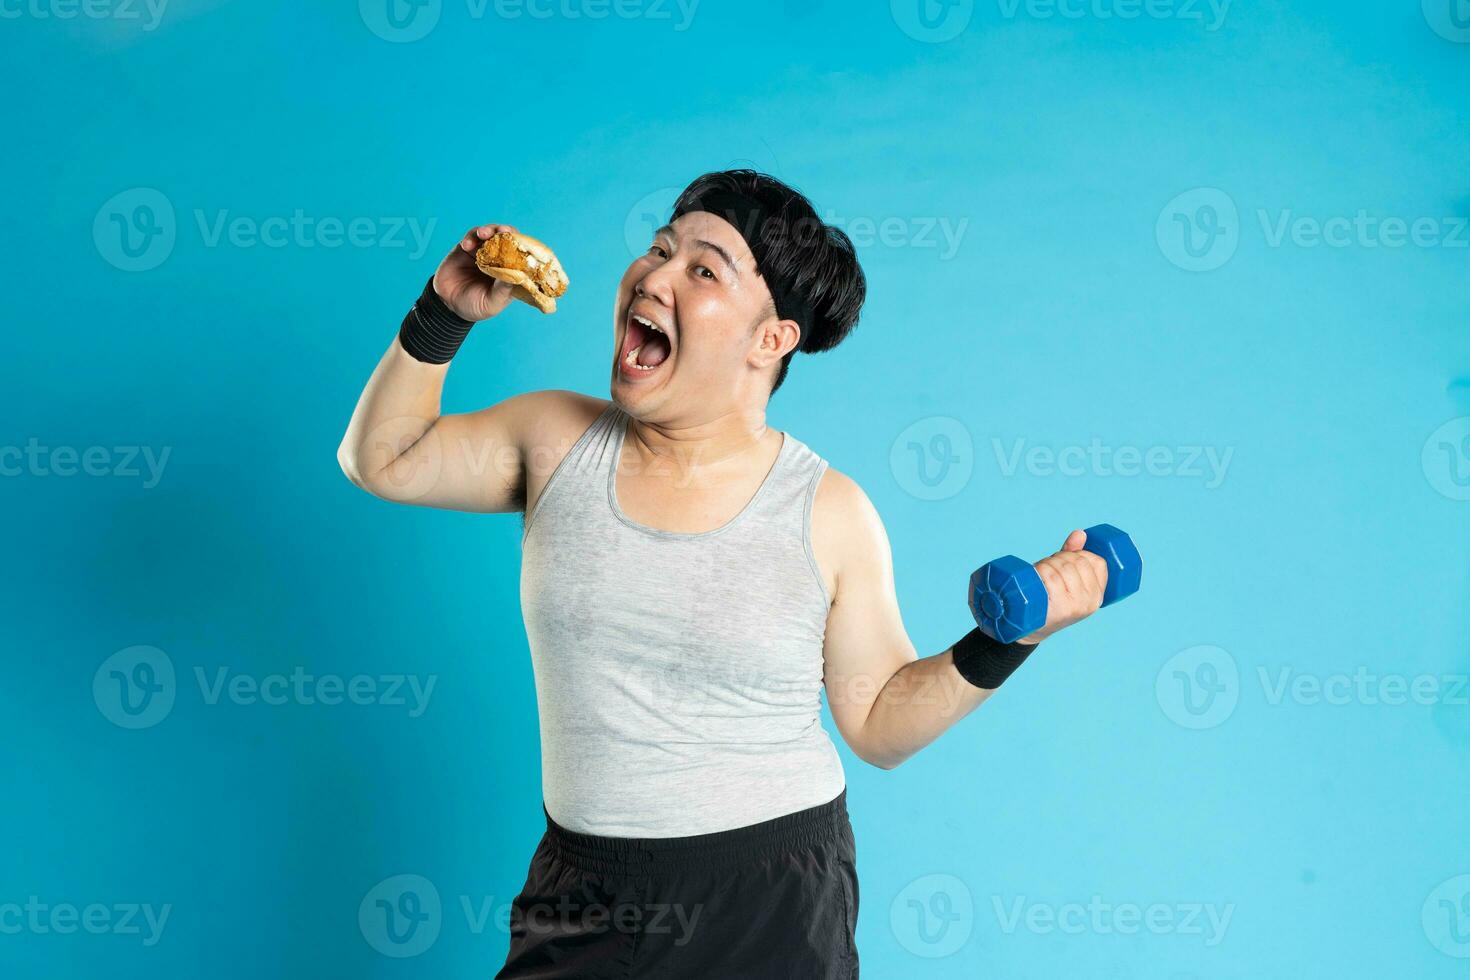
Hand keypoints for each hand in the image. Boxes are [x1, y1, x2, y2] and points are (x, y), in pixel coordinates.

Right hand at [432, 223, 519, 320]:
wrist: (448, 304)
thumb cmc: (475, 307)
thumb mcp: (491, 303)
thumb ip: (503, 290)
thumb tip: (518, 276)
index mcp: (510, 272)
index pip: (521, 255)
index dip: (523, 247)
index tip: (521, 244)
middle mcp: (499, 260)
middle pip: (508, 239)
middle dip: (507, 232)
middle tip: (503, 231)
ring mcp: (484, 252)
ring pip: (491, 234)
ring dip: (489, 230)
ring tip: (483, 233)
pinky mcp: (467, 249)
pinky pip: (472, 237)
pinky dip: (471, 237)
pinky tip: (467, 245)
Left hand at [1016, 529, 1108, 644]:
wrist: (1029, 627)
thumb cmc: (1050, 598)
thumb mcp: (1067, 579)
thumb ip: (1073, 555)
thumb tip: (1080, 533)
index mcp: (1098, 595)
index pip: (1098, 562)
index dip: (1079, 553)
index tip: (1066, 559)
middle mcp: (1090, 602)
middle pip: (1077, 562)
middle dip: (1058, 557)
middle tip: (1047, 566)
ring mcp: (1075, 606)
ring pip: (1061, 567)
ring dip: (1046, 563)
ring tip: (1040, 573)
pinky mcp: (1058, 609)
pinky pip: (1051, 577)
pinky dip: (1041, 570)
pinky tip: (1036, 576)